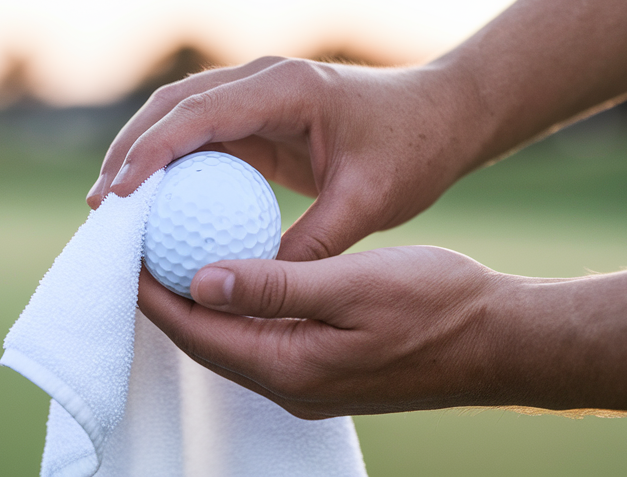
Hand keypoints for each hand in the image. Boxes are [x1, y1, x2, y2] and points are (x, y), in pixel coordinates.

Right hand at [88, 57, 497, 260]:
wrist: (442, 118)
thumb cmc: (412, 152)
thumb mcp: (368, 203)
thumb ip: (314, 244)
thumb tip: (258, 291)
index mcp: (286, 88)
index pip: (200, 114)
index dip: (151, 152)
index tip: (117, 195)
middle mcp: (262, 81)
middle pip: (172, 106)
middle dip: (128, 152)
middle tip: (98, 209)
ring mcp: (257, 95)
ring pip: (178, 117)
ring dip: (141, 157)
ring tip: (110, 210)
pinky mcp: (258, 117)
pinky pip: (201, 138)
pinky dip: (171, 167)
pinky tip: (152, 209)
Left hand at [136, 245, 528, 418]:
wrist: (502, 342)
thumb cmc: (439, 306)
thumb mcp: (354, 285)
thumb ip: (276, 286)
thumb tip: (201, 280)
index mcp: (289, 367)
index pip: (195, 331)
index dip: (152, 289)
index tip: (123, 243)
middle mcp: (289, 385)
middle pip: (201, 342)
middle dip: (163, 294)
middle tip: (136, 240)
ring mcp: (307, 383)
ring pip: (228, 341)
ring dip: (196, 299)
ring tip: (170, 248)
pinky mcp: (323, 370)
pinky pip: (258, 338)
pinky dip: (234, 305)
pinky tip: (230, 269)